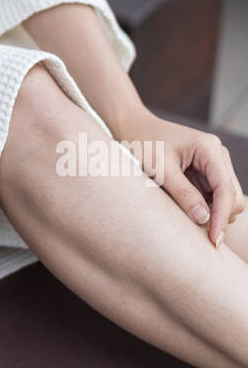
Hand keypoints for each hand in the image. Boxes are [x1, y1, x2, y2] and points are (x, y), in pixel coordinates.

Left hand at [116, 106, 244, 247]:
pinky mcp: (208, 170)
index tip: (214, 240)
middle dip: (219, 215)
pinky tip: (188, 207)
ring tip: (186, 213)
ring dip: (213, 211)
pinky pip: (215, 195)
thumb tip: (205, 219)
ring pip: (228, 198)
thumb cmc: (144, 143)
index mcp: (209, 148)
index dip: (221, 217)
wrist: (134, 127)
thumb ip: (183, 194)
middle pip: (233, 196)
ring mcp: (214, 162)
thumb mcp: (160, 170)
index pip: (225, 189)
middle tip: (196, 231)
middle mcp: (217, 154)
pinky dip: (206, 206)